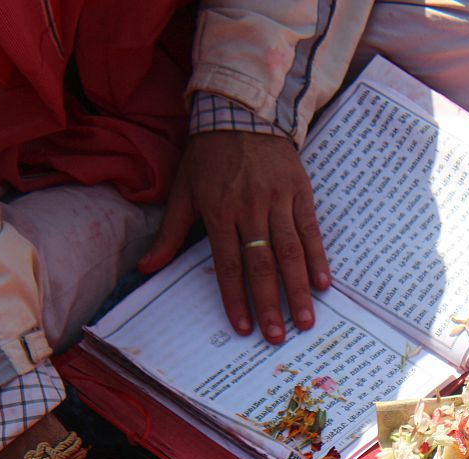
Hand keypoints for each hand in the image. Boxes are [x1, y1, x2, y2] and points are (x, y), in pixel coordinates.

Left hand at [138, 131, 330, 343]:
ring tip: (306, 320)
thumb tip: (145, 268)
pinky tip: (323, 284)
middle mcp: (250, 208)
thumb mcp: (182, 191)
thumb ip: (168, 233)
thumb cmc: (208, 155)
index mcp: (219, 211)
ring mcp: (278, 200)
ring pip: (290, 251)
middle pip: (262, 264)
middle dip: (270, 304)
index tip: (244, 328)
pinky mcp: (300, 192)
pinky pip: (310, 231)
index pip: (228, 264)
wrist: (242, 112)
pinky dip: (317, 258)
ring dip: (299, 289)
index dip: (235, 298)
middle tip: (278, 337)